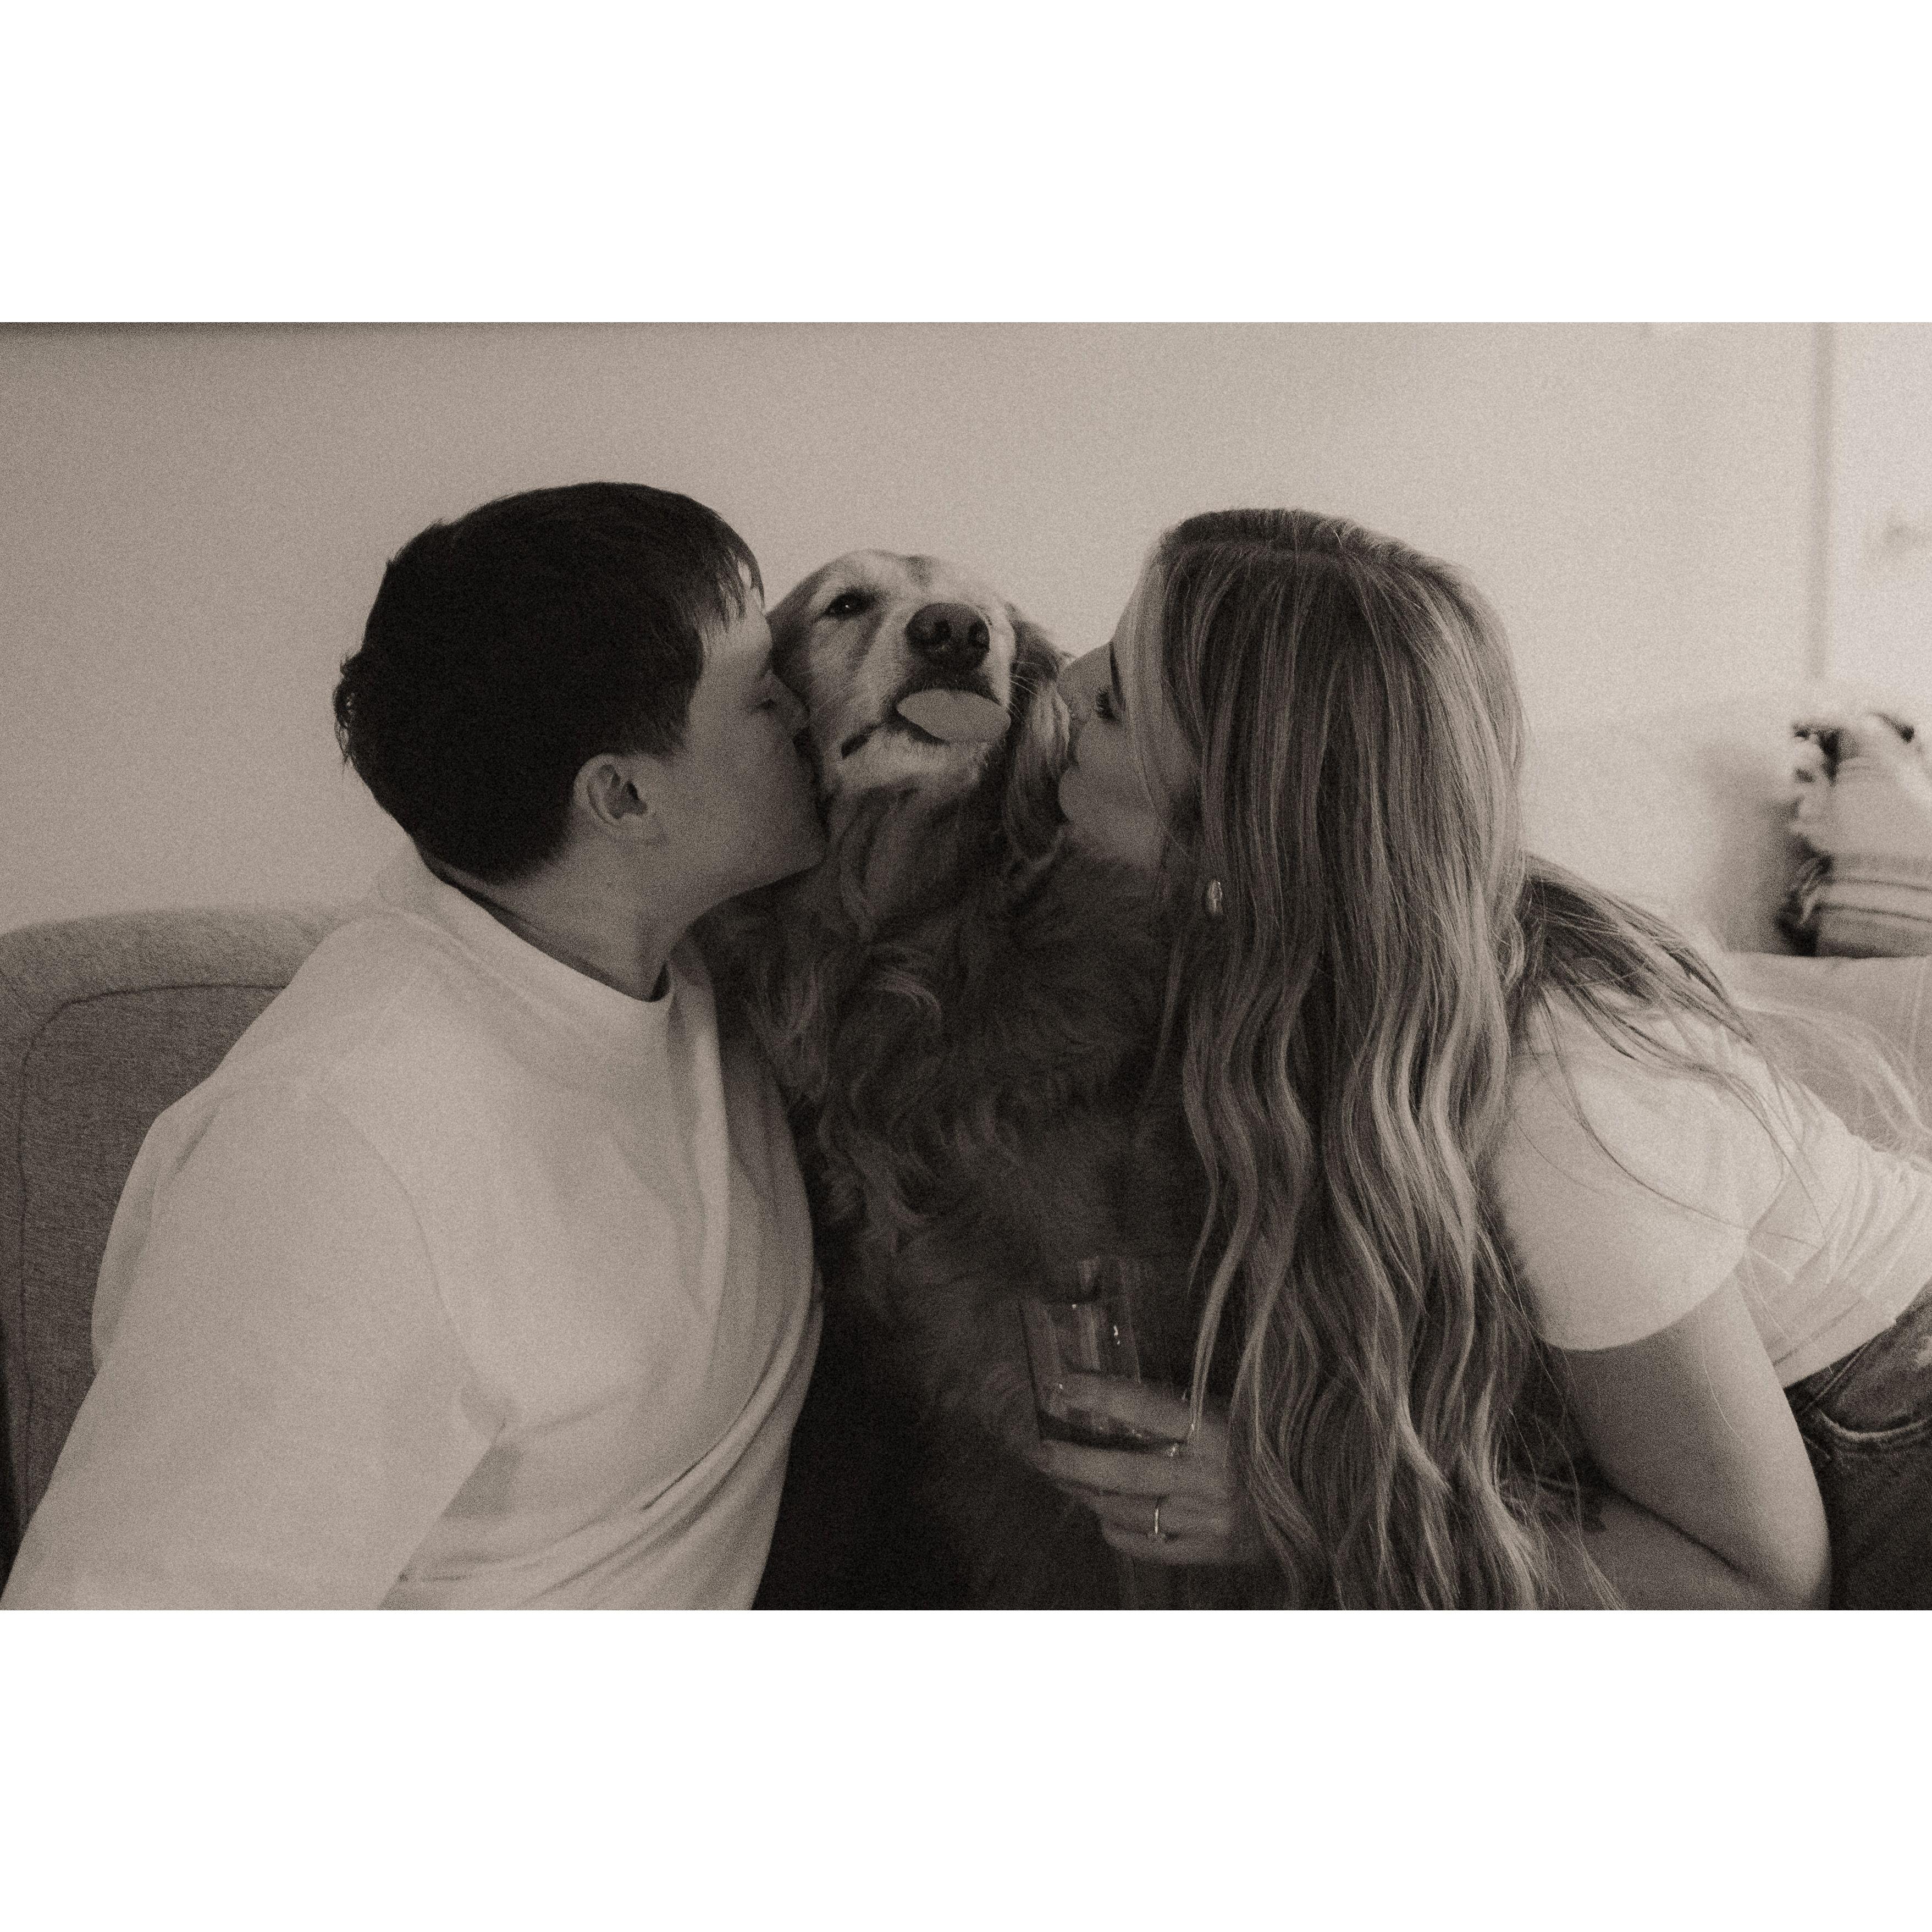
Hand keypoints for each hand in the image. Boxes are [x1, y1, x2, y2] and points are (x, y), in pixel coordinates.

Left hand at [1031, 1376, 1266, 1567]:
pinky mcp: (1214, 1551)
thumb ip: (1184, 1405)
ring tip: (1061, 1479)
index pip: (1148, 1407)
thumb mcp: (1237, 1407)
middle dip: (1073, 1461)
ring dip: (1087, 1495)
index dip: (1101, 1395)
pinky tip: (1103, 1517)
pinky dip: (1118, 1530)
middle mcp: (1213, 1477)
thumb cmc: (1275, 1440)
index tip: (1063, 1384)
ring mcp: (1211, 1520)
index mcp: (1221, 1430)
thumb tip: (1116, 1391)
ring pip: (1130, 1510)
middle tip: (1037, 1451)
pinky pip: (1151, 1545)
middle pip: (1124, 1470)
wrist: (1327, 1498)